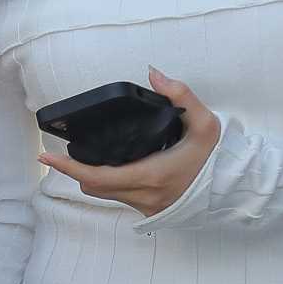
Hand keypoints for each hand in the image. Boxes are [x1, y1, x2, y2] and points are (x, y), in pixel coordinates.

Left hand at [38, 68, 220, 216]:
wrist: (235, 190)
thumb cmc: (218, 159)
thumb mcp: (205, 123)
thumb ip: (180, 95)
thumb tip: (154, 74)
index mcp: (151, 175)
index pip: (97, 176)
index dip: (67, 167)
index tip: (47, 157)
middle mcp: (143, 196)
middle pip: (93, 186)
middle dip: (76, 169)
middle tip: (65, 150)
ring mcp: (146, 206)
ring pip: (105, 194)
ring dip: (93, 176)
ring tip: (86, 155)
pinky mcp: (151, 209)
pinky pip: (119, 196)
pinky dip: (110, 182)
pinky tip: (114, 165)